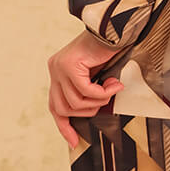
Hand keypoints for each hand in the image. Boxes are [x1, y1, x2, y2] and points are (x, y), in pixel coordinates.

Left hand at [47, 30, 123, 148]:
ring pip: (76, 102)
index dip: (63, 126)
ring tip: (113, 89)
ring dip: (99, 100)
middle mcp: (54, 69)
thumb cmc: (109, 51)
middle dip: (87, 111)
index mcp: (58, 72)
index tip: (73, 141)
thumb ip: (88, 92)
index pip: (55, 106)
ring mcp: (59, 67)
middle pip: (62, 108)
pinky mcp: (69, 65)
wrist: (114, 28)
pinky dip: (102, 92)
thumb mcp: (95, 76)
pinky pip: (86, 91)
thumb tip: (90, 113)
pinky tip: (114, 83)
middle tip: (106, 101)